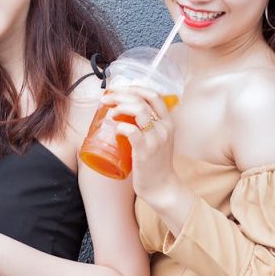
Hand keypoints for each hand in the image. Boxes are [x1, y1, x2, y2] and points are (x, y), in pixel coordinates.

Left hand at [101, 86, 180, 201]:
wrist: (162, 187)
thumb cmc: (155, 164)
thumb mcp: (158, 140)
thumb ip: (148, 127)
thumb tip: (124, 114)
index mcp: (168, 123)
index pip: (154, 95)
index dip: (135, 88)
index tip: (120, 90)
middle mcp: (164, 128)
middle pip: (142, 99)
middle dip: (120, 95)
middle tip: (106, 99)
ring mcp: (155, 139)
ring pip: (138, 110)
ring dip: (120, 106)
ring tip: (110, 113)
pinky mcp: (145, 151)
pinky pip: (131, 131)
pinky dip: (120, 126)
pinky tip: (115, 129)